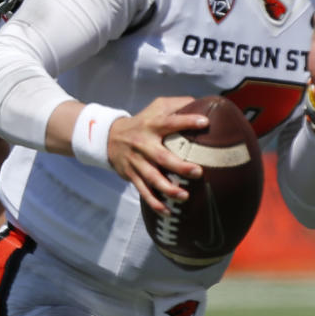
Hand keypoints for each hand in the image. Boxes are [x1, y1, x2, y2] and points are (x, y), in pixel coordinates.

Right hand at [105, 95, 207, 212]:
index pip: (170, 122)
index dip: (187, 121)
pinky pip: (144, 191)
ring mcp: (137, 162)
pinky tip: (168, 211)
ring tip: (184, 196)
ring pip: (152, 178)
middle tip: (197, 172)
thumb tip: (203, 103)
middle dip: (179, 166)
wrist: (109, 137)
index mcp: (152, 125)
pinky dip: (155, 203)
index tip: (205, 122)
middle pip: (162, 157)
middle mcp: (144, 144)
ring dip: (168, 189)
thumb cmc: (142, 121)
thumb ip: (177, 104)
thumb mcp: (156, 107)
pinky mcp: (132, 175)